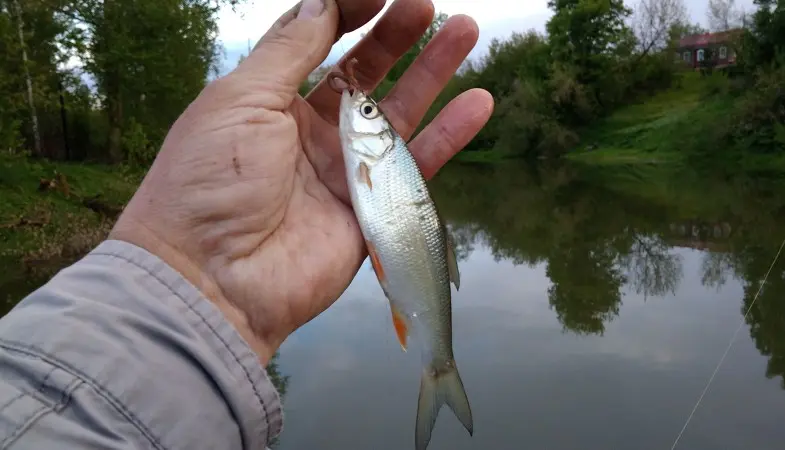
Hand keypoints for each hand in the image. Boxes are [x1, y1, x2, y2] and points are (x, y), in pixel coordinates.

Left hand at [109, 0, 493, 364]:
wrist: (212, 278)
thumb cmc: (211, 180)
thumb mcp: (240, 100)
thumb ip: (288, 51)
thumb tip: (320, 2)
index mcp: (268, 102)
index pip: (315, 44)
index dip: (345, 12)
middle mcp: (309, 132)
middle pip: (362, 73)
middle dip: (394, 35)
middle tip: (426, 3)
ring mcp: (343, 172)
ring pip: (398, 115)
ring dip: (432, 73)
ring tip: (465, 31)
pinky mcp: (372, 211)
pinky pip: (418, 168)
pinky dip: (449, 137)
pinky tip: (478, 102)